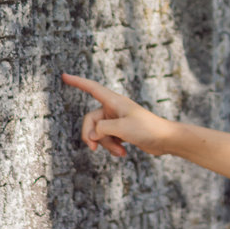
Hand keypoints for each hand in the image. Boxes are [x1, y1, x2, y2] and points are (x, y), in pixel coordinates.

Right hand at [61, 72, 178, 156]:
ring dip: (106, 144)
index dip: (77, 82)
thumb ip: (102, 129)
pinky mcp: (121, 131)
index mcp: (114, 101)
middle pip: (90, 120)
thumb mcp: (121, 128)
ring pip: (99, 132)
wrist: (165, 139)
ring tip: (119, 152)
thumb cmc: (147, 129)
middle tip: (93, 148)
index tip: (64, 76)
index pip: (91, 88)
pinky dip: (112, 147)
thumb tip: (92, 135)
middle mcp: (114, 108)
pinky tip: (122, 152)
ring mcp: (117, 120)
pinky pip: (107, 139)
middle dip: (91, 135)